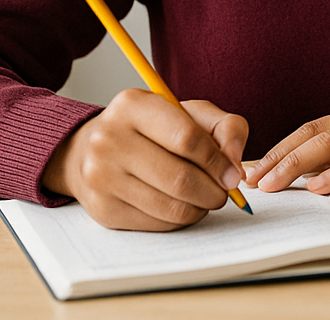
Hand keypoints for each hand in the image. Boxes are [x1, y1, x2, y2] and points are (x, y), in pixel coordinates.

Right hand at [42, 89, 248, 230]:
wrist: (94, 149)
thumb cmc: (154, 129)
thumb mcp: (192, 113)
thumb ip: (226, 127)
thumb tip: (234, 165)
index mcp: (133, 105)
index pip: (187, 139)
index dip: (218, 162)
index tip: (232, 175)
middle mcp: (109, 139)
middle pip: (179, 178)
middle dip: (213, 191)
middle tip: (224, 193)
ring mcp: (100, 176)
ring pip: (170, 206)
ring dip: (200, 208)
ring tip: (206, 199)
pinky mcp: (102, 208)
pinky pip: (156, 223)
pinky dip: (179, 219)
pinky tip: (182, 205)